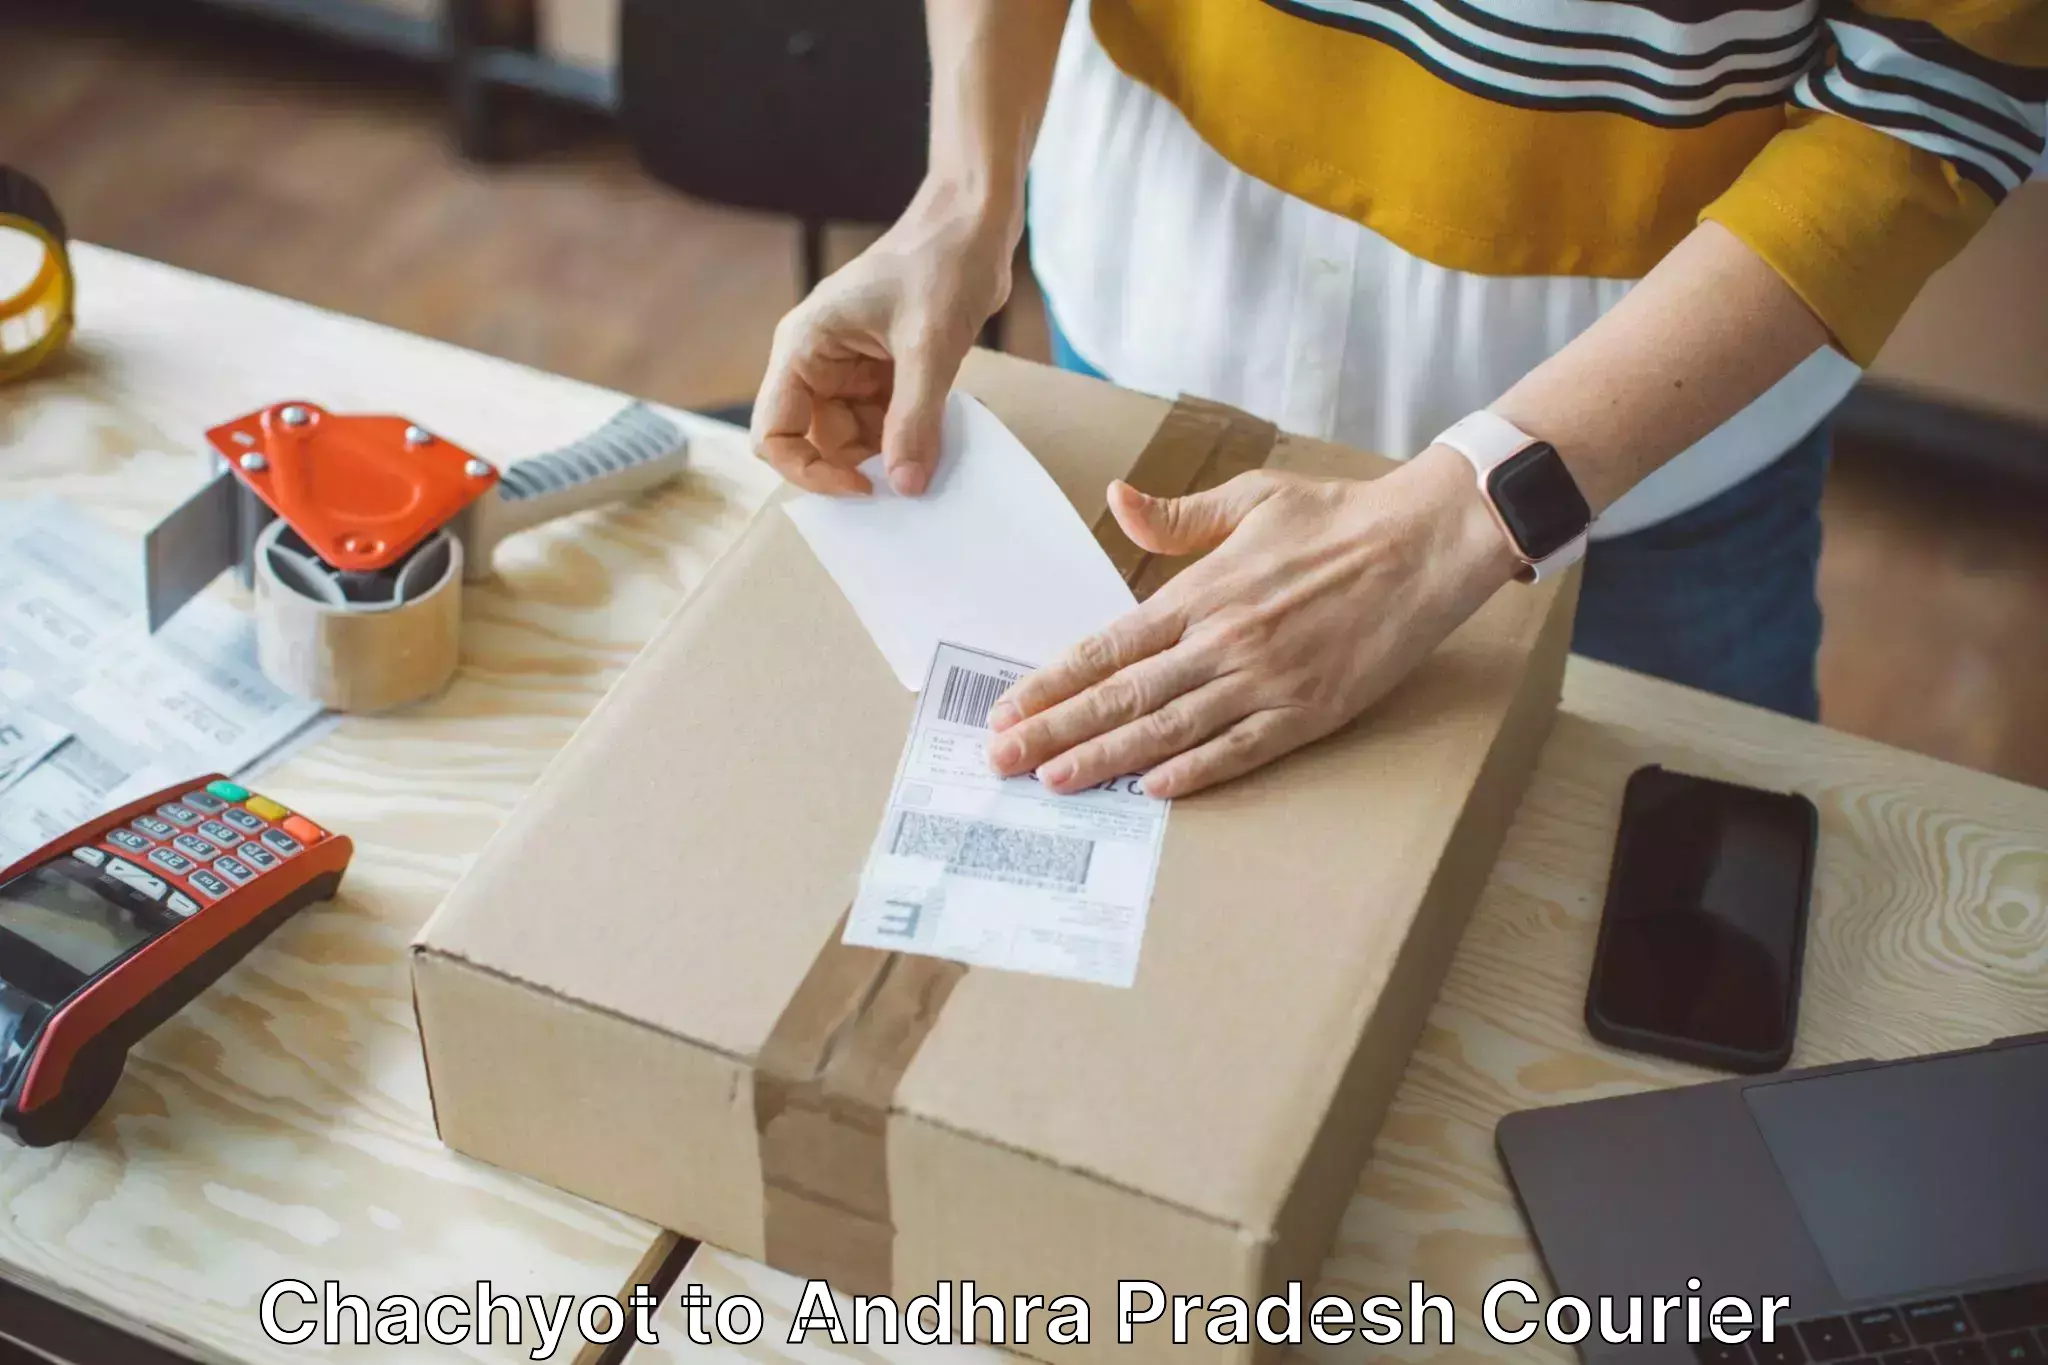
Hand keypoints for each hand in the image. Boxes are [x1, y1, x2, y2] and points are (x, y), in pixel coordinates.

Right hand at [752, 183, 1015, 496]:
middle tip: (910, 477)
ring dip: (889, 453)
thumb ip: (914, 419)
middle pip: (815, 444)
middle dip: (859, 465)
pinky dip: (908, 436)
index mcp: (803, 347)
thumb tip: (904, 487)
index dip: (808, 472)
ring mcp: (847, 370)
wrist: (973, 225)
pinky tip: (939, 430)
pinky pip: (882, 424)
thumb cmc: (942, 264)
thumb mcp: (930, 347)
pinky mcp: (879, 374)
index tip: (864, 487)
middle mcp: (815, 362)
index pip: (773, 433)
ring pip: (852, 440)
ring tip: (933, 445)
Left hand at [984, 445, 1523, 797]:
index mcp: (1203, 592)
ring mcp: (1265, 681)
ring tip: (1052, 781)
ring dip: (1104, 759)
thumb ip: (1178, 516)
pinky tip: (1149, 791)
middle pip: (1123, 696)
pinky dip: (1193, 774)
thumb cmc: (1337, 518)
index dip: (1054, 681)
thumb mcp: (1250, 497)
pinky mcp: (1308, 712)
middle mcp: (1223, 641)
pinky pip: (1238, 751)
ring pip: (1168, 731)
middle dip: (1055, 731)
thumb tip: (1117, 502)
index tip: (1008, 707)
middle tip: (1002, 759)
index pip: (1108, 646)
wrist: (1423, 544)